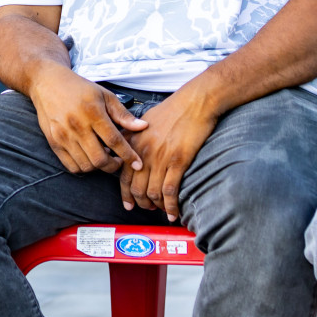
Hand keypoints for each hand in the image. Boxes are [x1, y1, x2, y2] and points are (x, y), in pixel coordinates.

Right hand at [28, 66, 145, 174]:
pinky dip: (84, 167)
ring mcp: (63, 136)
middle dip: (114, 166)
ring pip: (86, 165)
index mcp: (92, 112)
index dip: (129, 156)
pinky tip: (89, 157)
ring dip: (99, 166)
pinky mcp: (53, 142)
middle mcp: (76, 126)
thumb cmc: (79, 88)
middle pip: (100, 159)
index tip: (138, 164)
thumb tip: (143, 127)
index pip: (114, 141)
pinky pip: (71, 165)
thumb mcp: (104, 95)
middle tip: (119, 160)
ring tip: (104, 156)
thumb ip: (123, 114)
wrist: (47, 83)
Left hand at [120, 88, 218, 219]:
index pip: (123, 176)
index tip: (129, 205)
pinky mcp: (178, 161)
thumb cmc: (171, 110)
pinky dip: (171, 206)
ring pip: (152, 193)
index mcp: (132, 143)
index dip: (126, 195)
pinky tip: (175, 213)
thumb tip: (129, 154)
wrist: (194, 103)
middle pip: (136, 188)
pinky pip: (170, 190)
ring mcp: (160, 158)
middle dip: (141, 203)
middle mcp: (143, 153)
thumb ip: (133, 139)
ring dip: (157, 207)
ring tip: (162, 211)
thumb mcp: (143, 122)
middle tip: (148, 208)